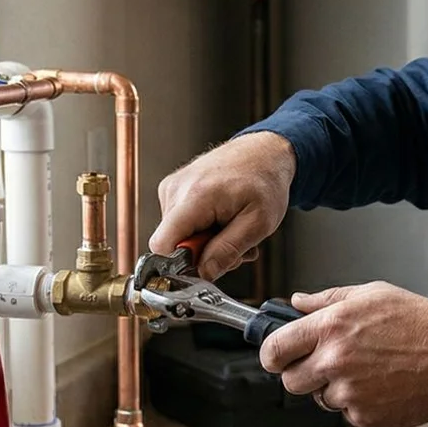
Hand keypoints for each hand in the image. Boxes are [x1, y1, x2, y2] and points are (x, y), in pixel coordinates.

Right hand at [150, 132, 294, 279]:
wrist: (263, 152)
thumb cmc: (265, 181)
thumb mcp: (258, 223)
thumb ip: (228, 251)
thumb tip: (203, 274)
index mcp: (195, 196)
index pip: (162, 245)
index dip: (179, 265)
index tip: (205, 266)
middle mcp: (176, 189)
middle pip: (172, 244)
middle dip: (202, 253)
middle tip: (232, 242)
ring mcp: (171, 188)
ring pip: (177, 237)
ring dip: (205, 242)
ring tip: (230, 226)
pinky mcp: (172, 190)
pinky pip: (180, 224)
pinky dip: (201, 229)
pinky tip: (220, 219)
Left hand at [259, 282, 427, 426]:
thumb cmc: (422, 324)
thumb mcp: (373, 294)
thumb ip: (327, 300)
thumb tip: (297, 302)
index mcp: (331, 327)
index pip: (273, 349)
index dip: (271, 354)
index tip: (276, 355)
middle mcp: (334, 362)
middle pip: (289, 381)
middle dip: (301, 374)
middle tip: (325, 363)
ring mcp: (349, 393)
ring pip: (320, 399)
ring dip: (334, 388)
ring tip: (367, 370)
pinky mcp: (365, 417)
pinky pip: (347, 414)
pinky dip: (359, 404)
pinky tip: (382, 385)